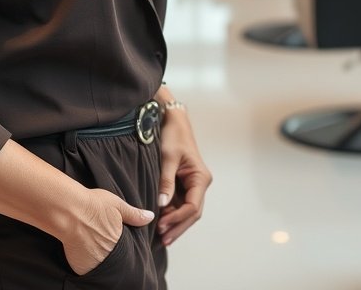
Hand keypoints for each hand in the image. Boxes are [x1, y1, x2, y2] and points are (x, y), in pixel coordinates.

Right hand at [62, 187, 153, 275]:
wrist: (68, 211)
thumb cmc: (92, 205)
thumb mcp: (117, 205)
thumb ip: (134, 214)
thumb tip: (150, 217)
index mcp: (121, 245)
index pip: (128, 255)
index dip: (125, 251)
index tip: (120, 246)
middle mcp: (110, 259)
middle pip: (115, 263)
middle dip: (112, 257)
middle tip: (104, 245)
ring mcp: (95, 266)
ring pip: (101, 268)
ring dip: (100, 261)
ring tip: (94, 248)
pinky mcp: (81, 270)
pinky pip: (87, 271)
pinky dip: (87, 265)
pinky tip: (84, 252)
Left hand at [156, 108, 211, 246]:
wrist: (173, 120)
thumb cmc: (173, 136)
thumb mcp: (168, 158)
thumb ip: (166, 181)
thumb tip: (162, 204)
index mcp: (200, 178)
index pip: (193, 206)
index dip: (178, 218)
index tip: (162, 225)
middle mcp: (200, 184)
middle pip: (192, 213)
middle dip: (178, 226)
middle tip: (162, 240)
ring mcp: (193, 185)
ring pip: (186, 211)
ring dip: (175, 223)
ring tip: (160, 236)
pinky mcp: (184, 184)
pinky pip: (180, 203)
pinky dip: (172, 214)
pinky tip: (161, 223)